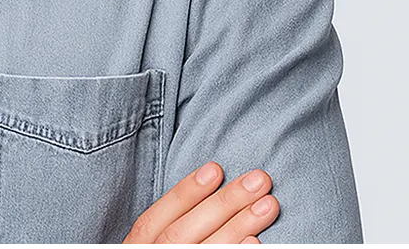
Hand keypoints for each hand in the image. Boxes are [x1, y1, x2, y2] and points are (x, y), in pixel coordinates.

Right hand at [122, 162, 278, 245]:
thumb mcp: (156, 242)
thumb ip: (176, 221)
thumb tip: (213, 182)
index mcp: (139, 247)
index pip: (159, 217)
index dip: (186, 192)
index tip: (216, 169)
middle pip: (187, 232)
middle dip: (224, 203)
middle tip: (259, 180)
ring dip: (240, 226)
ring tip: (269, 204)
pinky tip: (257, 243)